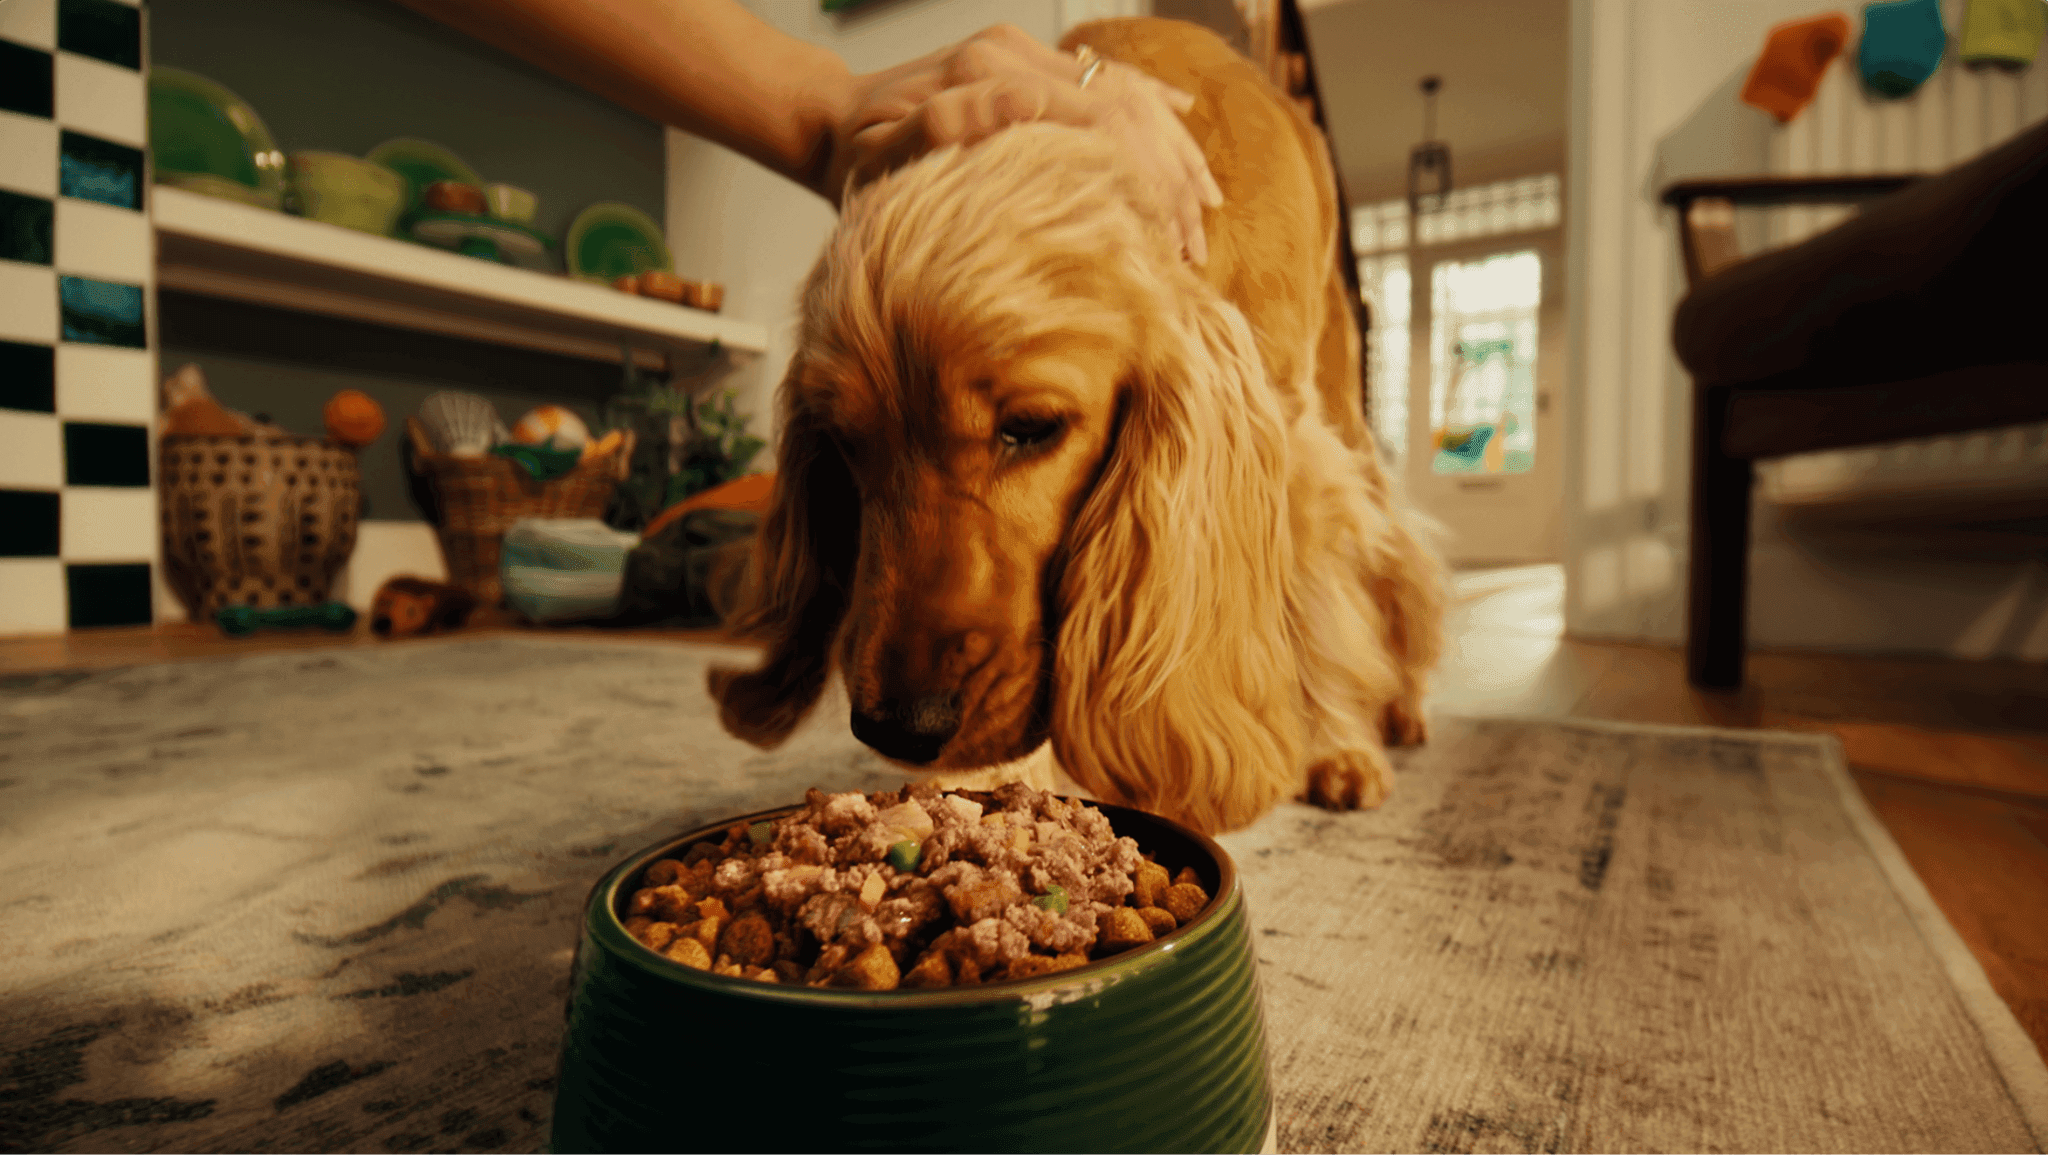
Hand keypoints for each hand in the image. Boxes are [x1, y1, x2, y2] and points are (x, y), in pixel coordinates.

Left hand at [821, 24, 1225, 264]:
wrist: (835, 119)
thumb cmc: (856, 160)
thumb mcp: (885, 160)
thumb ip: (946, 131)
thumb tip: (1022, 111)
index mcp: (985, 78)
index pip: (1093, 123)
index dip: (1138, 184)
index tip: (1163, 243)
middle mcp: (1010, 55)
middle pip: (1121, 108)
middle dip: (1166, 179)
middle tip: (1191, 247)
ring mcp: (1022, 53)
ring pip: (1124, 91)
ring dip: (1169, 150)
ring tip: (1202, 209)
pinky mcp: (1027, 60)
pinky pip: (1105, 74)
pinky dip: (1151, 103)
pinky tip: (1186, 122)